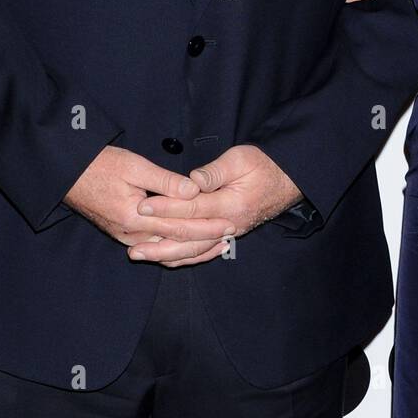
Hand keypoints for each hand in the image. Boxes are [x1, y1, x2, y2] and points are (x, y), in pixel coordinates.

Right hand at [64, 146, 236, 265]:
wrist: (68, 173)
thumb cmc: (100, 164)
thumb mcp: (135, 166)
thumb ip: (166, 182)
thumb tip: (194, 192)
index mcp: (135, 218)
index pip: (180, 227)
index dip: (206, 227)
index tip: (228, 223)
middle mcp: (131, 235)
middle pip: (175, 244)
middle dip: (205, 241)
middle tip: (230, 236)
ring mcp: (126, 238)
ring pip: (165, 251)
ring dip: (192, 249)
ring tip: (216, 246)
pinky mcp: (123, 235)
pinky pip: (154, 249)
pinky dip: (174, 249)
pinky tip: (188, 246)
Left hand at [129, 145, 303, 267]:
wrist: (286, 181)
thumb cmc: (263, 165)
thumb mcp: (241, 159)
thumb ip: (216, 171)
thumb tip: (193, 181)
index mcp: (232, 205)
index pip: (192, 208)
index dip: (166, 207)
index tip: (142, 205)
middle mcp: (229, 225)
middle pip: (188, 236)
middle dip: (157, 238)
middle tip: (131, 241)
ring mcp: (229, 234)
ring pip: (193, 250)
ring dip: (164, 254)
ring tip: (139, 254)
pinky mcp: (227, 237)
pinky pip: (201, 252)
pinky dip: (182, 257)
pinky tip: (164, 258)